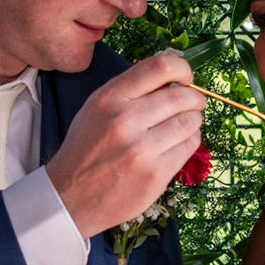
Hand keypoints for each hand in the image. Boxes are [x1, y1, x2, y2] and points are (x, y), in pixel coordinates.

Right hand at [46, 53, 204, 237]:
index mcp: (109, 99)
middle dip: (194, 98)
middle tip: (193, 104)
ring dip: (193, 120)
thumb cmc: (86, 149)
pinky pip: (189, 147)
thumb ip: (131, 88)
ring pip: (190, 121)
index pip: (160, 68)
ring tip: (183, 125)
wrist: (70, 197)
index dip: (182, 68)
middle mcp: (125, 121)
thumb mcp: (97, 108)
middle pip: (181, 97)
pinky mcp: (156, 175)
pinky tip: (178, 143)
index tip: (185, 78)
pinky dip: (189, 141)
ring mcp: (142, 150)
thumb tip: (173, 72)